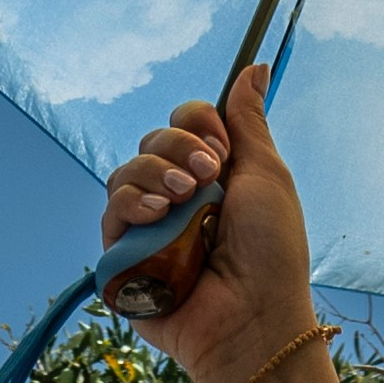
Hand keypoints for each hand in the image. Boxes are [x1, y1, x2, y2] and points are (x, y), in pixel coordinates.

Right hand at [101, 66, 317, 382]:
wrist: (253, 317)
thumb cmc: (272, 252)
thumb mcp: (266, 175)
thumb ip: (249, 121)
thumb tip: (255, 65)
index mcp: (215, 175)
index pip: (186, 123)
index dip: (197, 124)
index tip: (221, 145)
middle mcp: (180, 197)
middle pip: (154, 142)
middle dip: (179, 149)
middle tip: (207, 177)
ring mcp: (151, 227)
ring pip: (127, 171)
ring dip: (155, 175)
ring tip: (182, 201)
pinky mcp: (125, 257)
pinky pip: (111, 211)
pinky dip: (131, 204)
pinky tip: (155, 214)